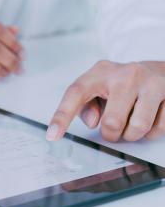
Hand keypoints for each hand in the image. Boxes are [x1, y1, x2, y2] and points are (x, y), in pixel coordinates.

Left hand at [48, 61, 164, 142]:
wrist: (160, 70)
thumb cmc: (121, 84)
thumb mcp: (98, 88)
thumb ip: (86, 105)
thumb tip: (94, 123)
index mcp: (100, 72)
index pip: (75, 94)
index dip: (62, 117)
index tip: (52, 136)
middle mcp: (126, 74)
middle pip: (112, 122)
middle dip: (111, 134)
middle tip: (113, 130)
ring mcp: (152, 83)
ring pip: (138, 128)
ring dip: (132, 135)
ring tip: (131, 124)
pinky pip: (159, 128)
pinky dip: (152, 131)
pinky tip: (150, 117)